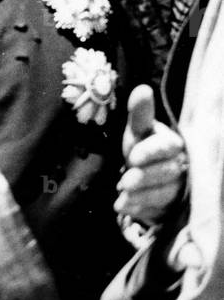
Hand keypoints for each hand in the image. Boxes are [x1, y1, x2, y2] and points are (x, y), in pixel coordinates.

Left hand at [115, 85, 185, 223]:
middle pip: (166, 173)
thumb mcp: (138, 131)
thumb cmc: (141, 147)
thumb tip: (142, 89)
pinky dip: (138, 209)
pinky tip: (122, 206)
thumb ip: (140, 114)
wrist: (144, 174)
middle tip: (124, 181)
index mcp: (172, 143)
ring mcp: (176, 188)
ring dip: (139, 196)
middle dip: (143, 177)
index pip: (168, 147)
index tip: (133, 156)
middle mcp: (179, 166)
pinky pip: (156, 210)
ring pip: (162, 194)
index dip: (151, 152)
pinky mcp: (169, 207)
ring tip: (120, 196)